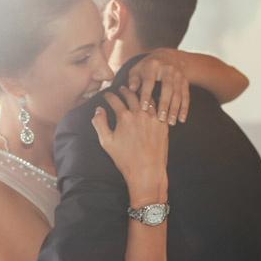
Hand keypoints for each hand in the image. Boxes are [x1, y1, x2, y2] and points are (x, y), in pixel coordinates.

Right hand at [92, 87, 167, 201]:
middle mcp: (139, 114)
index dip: (108, 95)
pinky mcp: (163, 124)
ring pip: (146, 99)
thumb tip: (98, 110)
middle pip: (131, 95)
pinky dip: (153, 103)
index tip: (106, 94)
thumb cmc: (125, 159)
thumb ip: (99, 123)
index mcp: (124, 117)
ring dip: (140, 94)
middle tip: (121, 89)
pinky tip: (151, 103)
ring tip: (136, 92)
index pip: (114, 100)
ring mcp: (153, 118)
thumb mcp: (106, 142)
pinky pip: (158, 108)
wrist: (147, 171)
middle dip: (124, 91)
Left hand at [127, 48, 189, 125]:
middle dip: (164, 104)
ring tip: (170, 122)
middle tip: (160, 118)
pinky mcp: (185, 82)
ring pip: (178, 93)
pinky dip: (184, 108)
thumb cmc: (147, 67)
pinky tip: (181, 119)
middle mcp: (168, 69)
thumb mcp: (137, 69)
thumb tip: (131, 89)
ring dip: (175, 109)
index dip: (146, 94)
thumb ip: (133, 79)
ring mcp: (178, 76)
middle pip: (167, 88)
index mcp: (153, 65)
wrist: (168, 57)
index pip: (149, 81)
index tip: (143, 108)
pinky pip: (186, 96)